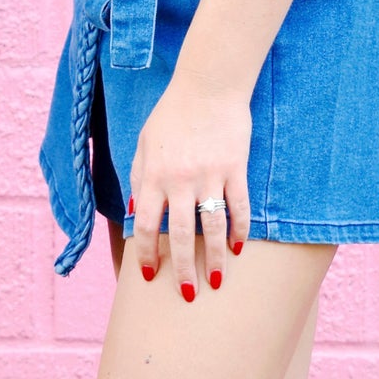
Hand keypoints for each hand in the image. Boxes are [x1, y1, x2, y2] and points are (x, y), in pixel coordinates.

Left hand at [129, 85, 251, 300]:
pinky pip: (238, 206)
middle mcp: (179, 180)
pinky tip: (237, 248)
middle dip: (181, 269)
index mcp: (153, 175)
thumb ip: (139, 177)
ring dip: (213, 258)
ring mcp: (209, 175)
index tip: (150, 276)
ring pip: (211, 227)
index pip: (147, 226)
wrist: (208, 84)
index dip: (148, 255)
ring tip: (215, 282)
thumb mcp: (144, 143)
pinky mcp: (235, 168)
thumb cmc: (172, 113)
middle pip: (178, 235)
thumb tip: (139, 213)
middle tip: (186, 294)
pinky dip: (239, 229)